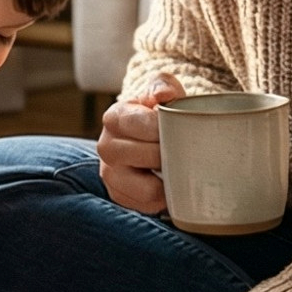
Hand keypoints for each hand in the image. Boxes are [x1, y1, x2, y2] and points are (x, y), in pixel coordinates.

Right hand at [97, 73, 186, 214]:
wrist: (148, 135)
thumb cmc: (158, 111)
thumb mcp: (162, 90)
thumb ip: (164, 86)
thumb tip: (163, 96)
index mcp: (114, 117)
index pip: (142, 125)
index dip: (166, 128)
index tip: (181, 128)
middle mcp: (106, 147)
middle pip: (147, 157)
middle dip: (171, 154)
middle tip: (185, 150)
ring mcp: (110, 175)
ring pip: (148, 189)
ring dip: (169, 180)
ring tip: (178, 168)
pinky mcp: (119, 196)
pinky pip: (149, 206)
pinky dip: (164, 197)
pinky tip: (168, 182)